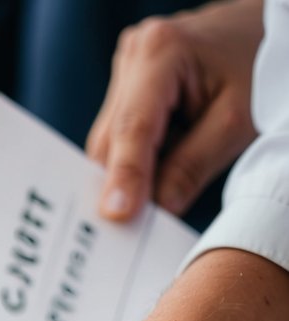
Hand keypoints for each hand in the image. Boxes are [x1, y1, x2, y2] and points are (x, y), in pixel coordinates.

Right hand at [87, 0, 260, 219]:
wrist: (265, 32)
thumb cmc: (260, 67)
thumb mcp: (235, 122)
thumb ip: (191, 167)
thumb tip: (154, 210)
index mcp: (161, 52)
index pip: (133, 128)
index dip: (124, 177)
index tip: (117, 217)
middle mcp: (135, 54)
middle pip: (111, 139)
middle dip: (120, 185)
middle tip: (130, 232)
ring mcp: (129, 67)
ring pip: (110, 142)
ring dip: (127, 175)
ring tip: (149, 203)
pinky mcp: (130, 84)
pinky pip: (120, 136)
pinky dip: (134, 162)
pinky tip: (153, 177)